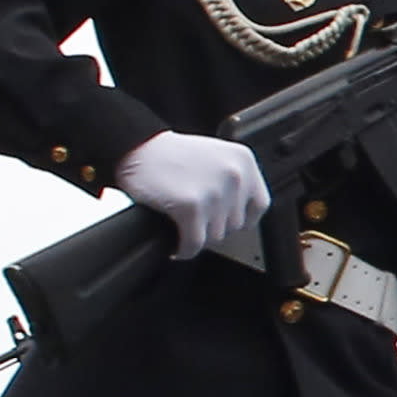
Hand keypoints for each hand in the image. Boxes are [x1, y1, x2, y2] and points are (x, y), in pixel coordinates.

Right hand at [111, 132, 273, 260]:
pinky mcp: (192, 206)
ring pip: (215, 237)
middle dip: (212, 226)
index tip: (223, 220)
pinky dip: (183, 249)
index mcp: (243, 161)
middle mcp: (234, 175)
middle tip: (195, 219)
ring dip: (196, 236)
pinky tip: (176, 243)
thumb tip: (241, 216)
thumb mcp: (216, 158)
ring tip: (182, 225)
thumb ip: (234, 183)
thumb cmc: (172, 155)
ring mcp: (214, 191)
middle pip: (234, 225)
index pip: (259, 205)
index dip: (239, 218)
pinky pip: (194, 244)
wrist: (137, 147)